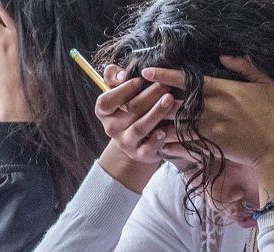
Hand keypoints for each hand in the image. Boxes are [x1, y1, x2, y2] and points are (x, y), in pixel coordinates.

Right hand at [94, 66, 179, 191]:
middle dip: (149, 96)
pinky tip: (165, 130)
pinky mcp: (140, 154)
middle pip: (129, 111)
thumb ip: (115, 77)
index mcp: (104, 112)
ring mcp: (126, 143)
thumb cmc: (130, 107)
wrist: (138, 140)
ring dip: (155, 113)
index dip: (122, 91)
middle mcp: (112, 128)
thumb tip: (122, 75)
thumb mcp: (120, 91)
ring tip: (169, 100)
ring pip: (139, 128)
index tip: (139, 80)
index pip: (106, 102)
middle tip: (165, 85)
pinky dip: (156, 140)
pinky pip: (147, 148)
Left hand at [142, 56, 273, 203]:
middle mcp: (212, 108)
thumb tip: (224, 57)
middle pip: (173, 102)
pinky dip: (169, 145)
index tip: (147, 74)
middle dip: (154, 101)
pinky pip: (182, 145)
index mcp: (223, 90)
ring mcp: (209, 129)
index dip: (163, 76)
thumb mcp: (268, 85)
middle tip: (140, 100)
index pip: (186, 79)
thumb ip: (246, 68)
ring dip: (157, 124)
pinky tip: (159, 144)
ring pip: (173, 125)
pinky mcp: (210, 147)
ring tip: (143, 122)